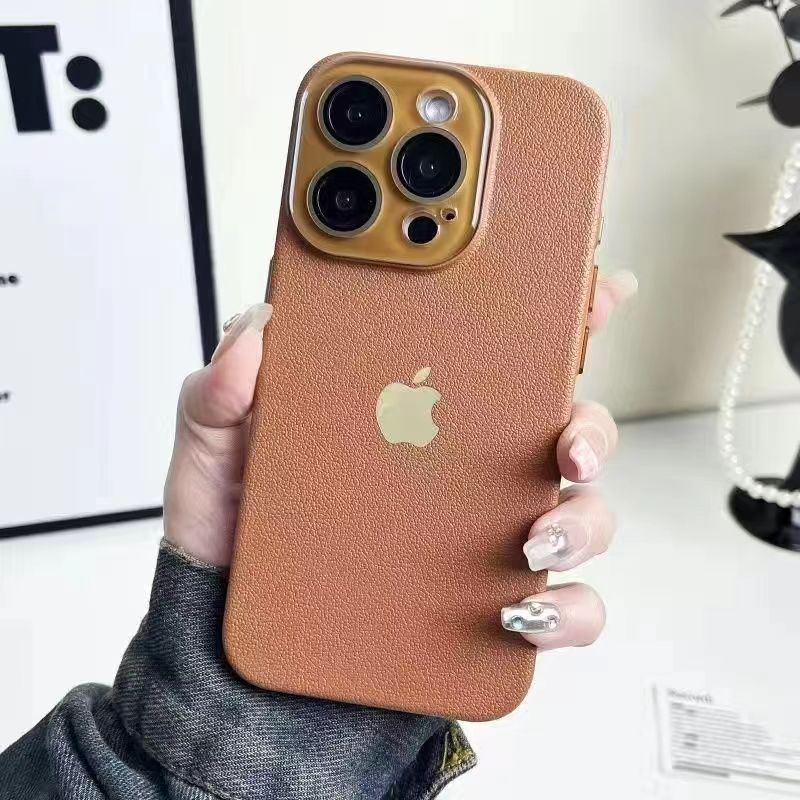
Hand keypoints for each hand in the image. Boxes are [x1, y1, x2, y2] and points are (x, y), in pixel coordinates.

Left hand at [164, 270, 637, 653]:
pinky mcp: (487, 610)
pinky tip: (520, 610)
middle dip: (589, 426)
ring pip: (581, 514)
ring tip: (532, 538)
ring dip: (582, 520)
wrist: (231, 647)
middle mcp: (463, 473)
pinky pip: (560, 611)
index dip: (560, 319)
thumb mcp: (212, 457)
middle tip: (565, 441)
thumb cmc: (235, 543)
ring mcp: (483, 540)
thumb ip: (220, 393)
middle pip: (563, 429)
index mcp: (416, 415)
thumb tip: (256, 329)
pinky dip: (565, 611)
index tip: (595, 293)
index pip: (500, 357)